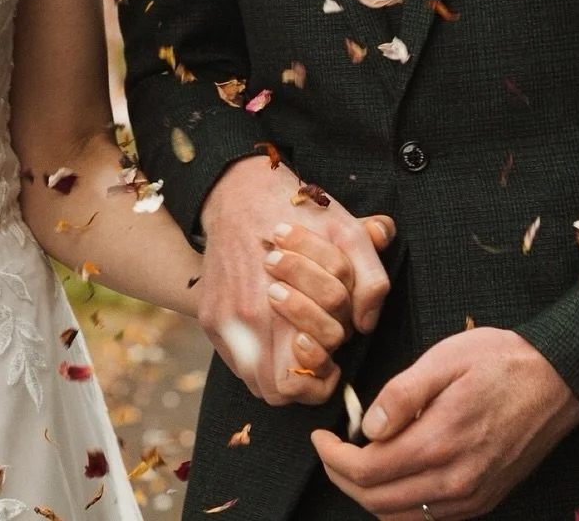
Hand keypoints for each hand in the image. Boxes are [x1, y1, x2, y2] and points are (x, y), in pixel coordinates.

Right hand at [199, 154, 392, 406]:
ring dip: (280, 375)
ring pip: (256, 383)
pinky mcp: (209, 317)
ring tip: (298, 350)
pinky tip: (276, 337)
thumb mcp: (346, 233)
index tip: (332, 354)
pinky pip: (237, 362)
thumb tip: (365, 324)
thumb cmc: (296, 214)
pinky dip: (258, 360)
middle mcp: (246, 316)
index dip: (324, 373)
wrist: (239, 192)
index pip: (304, 373)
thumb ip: (370, 278)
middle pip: (280, 386)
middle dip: (305, 367)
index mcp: (280, 298)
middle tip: (316, 344)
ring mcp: (223, 319)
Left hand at [310, 327, 578, 516]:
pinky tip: (393, 474)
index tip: (320, 436)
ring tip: (355, 459)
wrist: (558, 381)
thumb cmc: (500, 360)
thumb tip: (367, 427)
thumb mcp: (445, 359)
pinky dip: (398, 504)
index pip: (367, 471)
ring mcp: (471, 497)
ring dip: (368, 494)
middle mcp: (455, 482)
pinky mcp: (482, 500)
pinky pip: (428, 518)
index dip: (333, 458)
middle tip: (330, 448)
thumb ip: (402, 395)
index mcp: (441, 442)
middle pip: (377, 500)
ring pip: (400, 516)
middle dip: (342, 478)